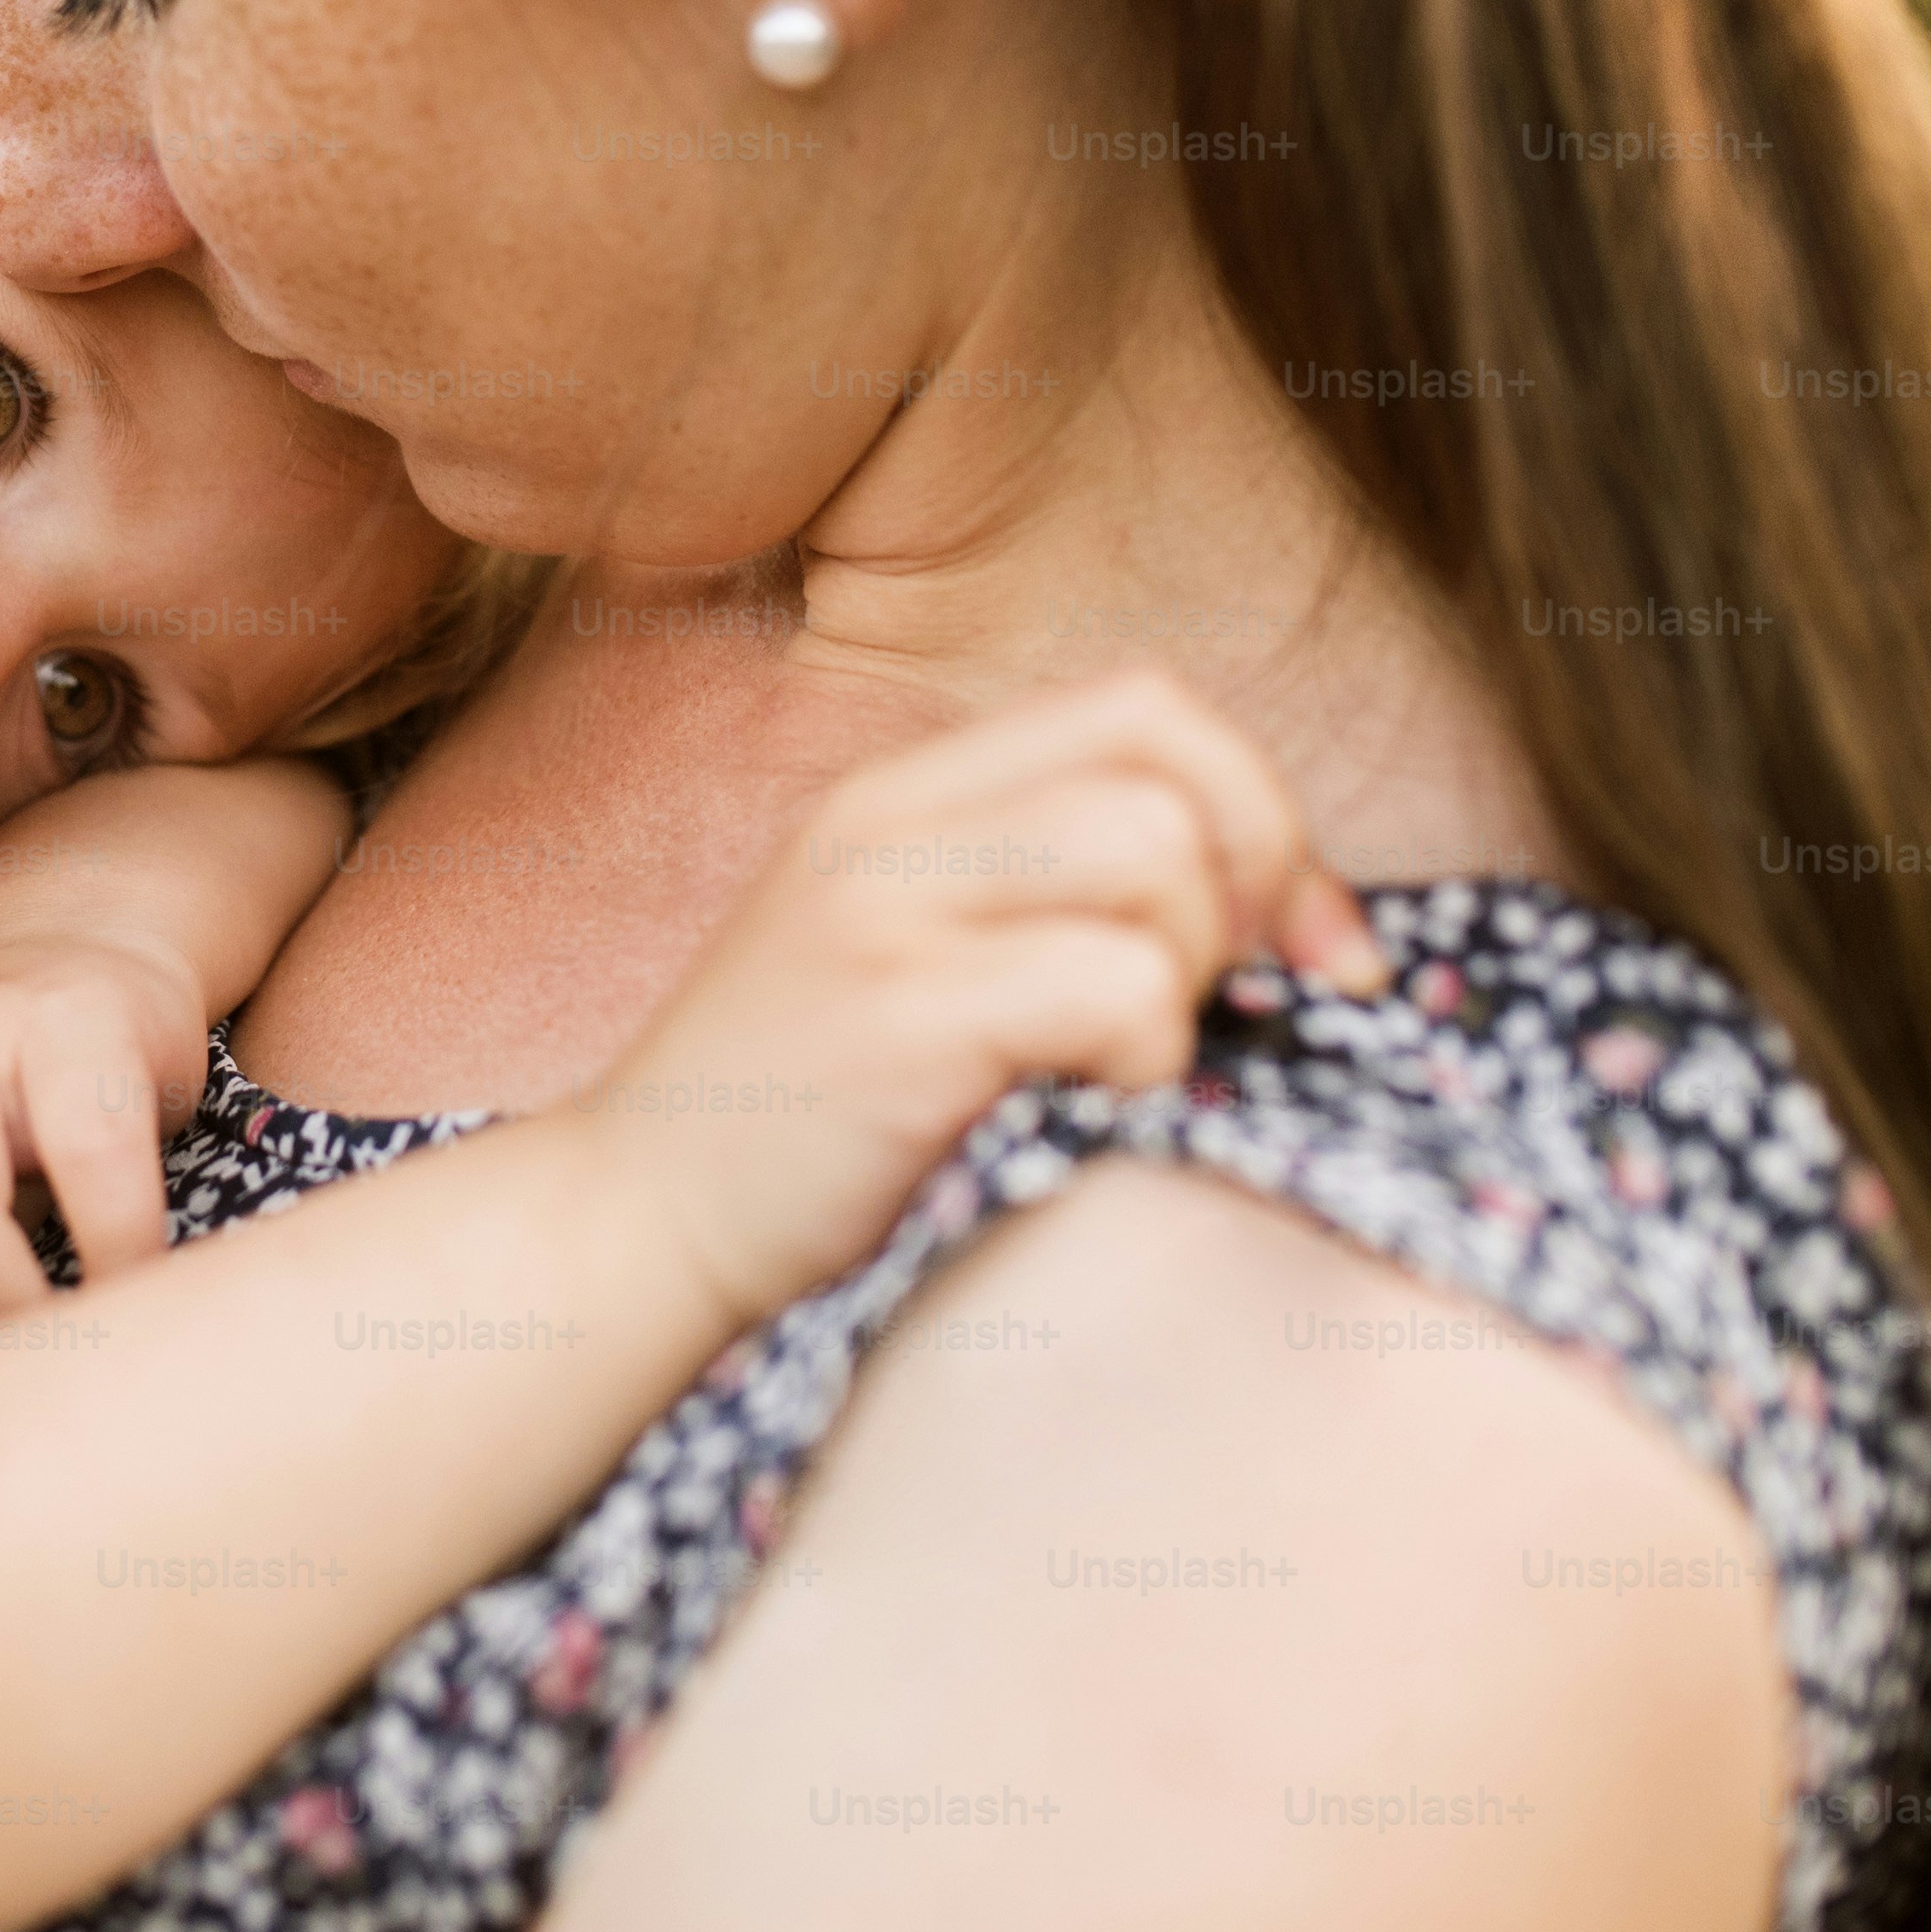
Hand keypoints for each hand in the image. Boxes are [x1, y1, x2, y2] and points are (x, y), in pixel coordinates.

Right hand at [555, 667, 1389, 1330]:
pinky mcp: (894, 1019)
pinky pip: (1114, 985)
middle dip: (1253, 886)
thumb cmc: (807, 1119)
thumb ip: (1045, 895)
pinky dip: (1149, 1053)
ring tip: (1126, 1056)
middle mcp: (887, 822)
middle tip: (1228, 1005)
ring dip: (1190, 971)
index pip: (1145, 705)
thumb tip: (1284, 913)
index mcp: (903, 796)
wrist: (631, 1226)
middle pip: (1169, 761)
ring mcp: (882, 913)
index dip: (1262, 806)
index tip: (1299, 943)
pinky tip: (1089, 1101)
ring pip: (1153, 852)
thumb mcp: (910, 956)